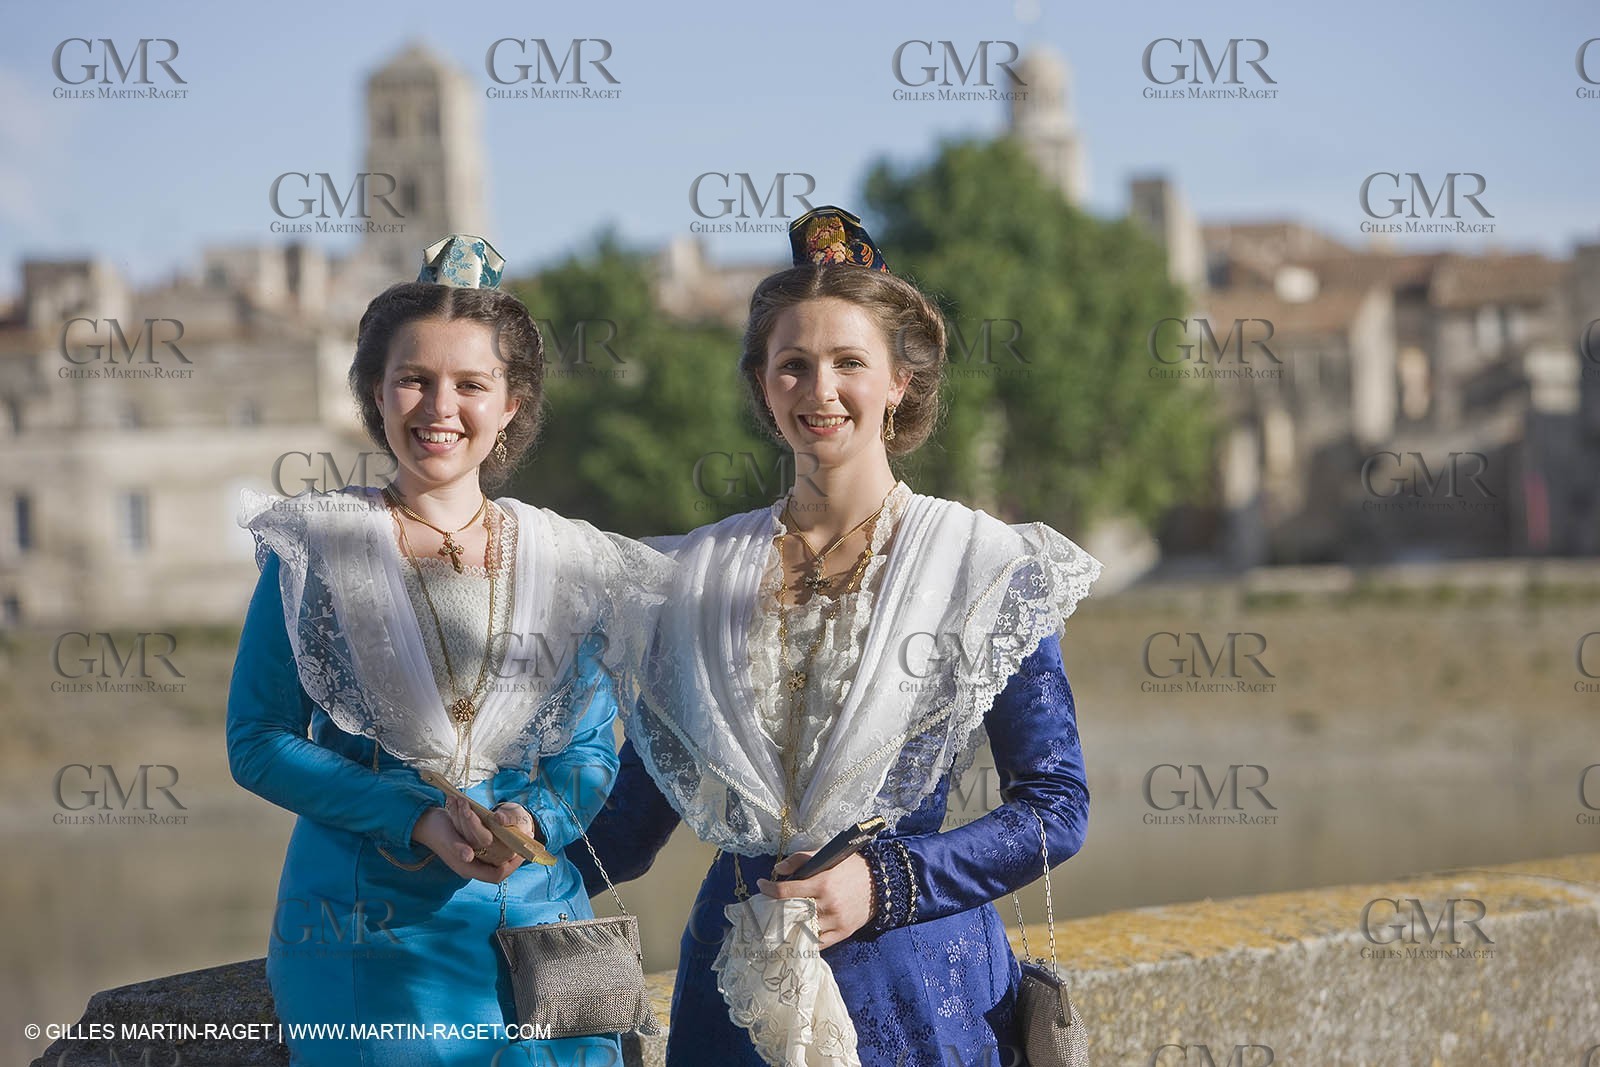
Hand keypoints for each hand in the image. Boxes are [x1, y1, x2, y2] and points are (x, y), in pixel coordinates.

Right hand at [410, 799, 525, 883]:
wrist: (426, 822)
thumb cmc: (437, 829)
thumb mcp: (447, 836)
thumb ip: (457, 847)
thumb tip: (468, 856)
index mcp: (466, 868)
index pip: (496, 876)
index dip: (511, 866)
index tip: (521, 852)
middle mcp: (471, 866)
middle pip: (499, 869)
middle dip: (513, 858)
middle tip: (524, 844)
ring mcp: (472, 859)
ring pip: (496, 861)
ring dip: (508, 851)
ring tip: (519, 839)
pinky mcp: (472, 850)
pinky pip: (491, 852)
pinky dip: (501, 845)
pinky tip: (507, 835)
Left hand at [757, 852, 873, 947]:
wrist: (882, 882)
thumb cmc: (850, 866)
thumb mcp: (826, 855)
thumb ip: (800, 860)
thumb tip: (777, 870)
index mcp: (822, 882)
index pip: (787, 891)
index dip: (769, 889)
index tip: (761, 885)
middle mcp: (827, 903)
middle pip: (792, 912)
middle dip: (775, 909)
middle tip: (765, 906)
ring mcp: (835, 920)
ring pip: (803, 929)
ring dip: (788, 926)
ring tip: (779, 921)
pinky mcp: (843, 932)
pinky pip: (819, 943)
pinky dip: (806, 939)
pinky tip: (797, 934)